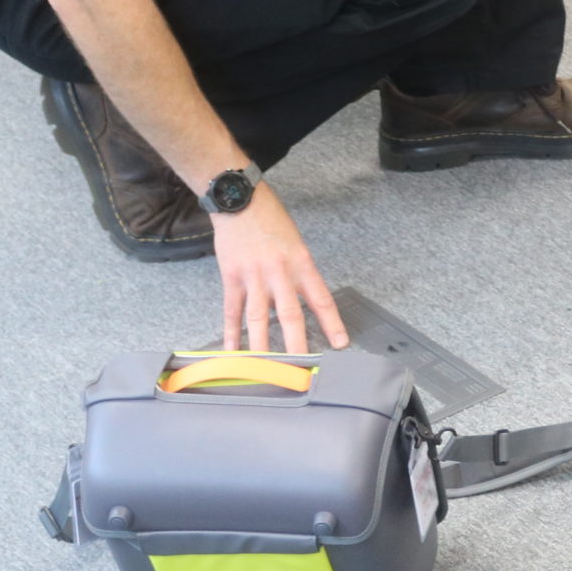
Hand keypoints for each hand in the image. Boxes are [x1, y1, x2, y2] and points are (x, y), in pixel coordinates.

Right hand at [214, 184, 350, 352]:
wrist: (239, 201)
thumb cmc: (271, 220)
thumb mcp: (295, 243)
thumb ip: (299, 272)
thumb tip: (304, 302)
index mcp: (301, 263)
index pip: (321, 299)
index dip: (332, 323)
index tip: (340, 343)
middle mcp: (279, 273)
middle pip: (291, 314)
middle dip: (297, 343)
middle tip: (302, 367)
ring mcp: (253, 277)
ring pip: (259, 318)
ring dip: (262, 345)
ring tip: (266, 369)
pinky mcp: (231, 278)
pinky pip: (232, 311)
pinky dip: (231, 333)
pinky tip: (232, 352)